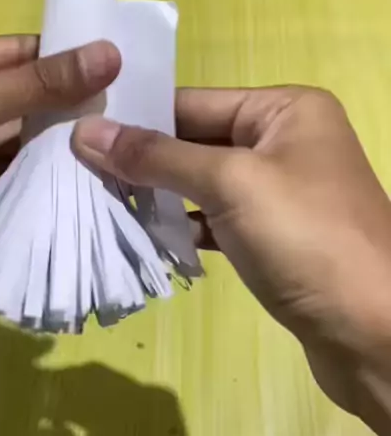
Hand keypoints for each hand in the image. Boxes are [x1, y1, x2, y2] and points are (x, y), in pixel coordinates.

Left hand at [0, 35, 119, 266]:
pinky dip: (42, 192)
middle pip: (23, 102)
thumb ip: (30, 86)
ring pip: (20, 149)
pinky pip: (9, 189)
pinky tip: (86, 191)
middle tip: (137, 118)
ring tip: (121, 156)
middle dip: (72, 112)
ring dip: (62, 155)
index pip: (17, 54)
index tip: (127, 67)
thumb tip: (108, 54)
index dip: (69, 58)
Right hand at [73, 88, 390, 435]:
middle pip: (196, 141)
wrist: (374, 334)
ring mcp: (281, 193)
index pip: (194, 102)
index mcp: (286, 110)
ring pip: (202, 184)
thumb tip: (87, 131)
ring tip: (95, 200)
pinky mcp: (275, 238)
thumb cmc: (306, 240)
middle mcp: (285, 142)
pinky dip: (183, 227)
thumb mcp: (229, 184)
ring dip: (157, 195)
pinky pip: (216, 221)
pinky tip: (142, 236)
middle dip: (142, 159)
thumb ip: (157, 157)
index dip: (137, 115)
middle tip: (74, 168)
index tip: (75, 127)